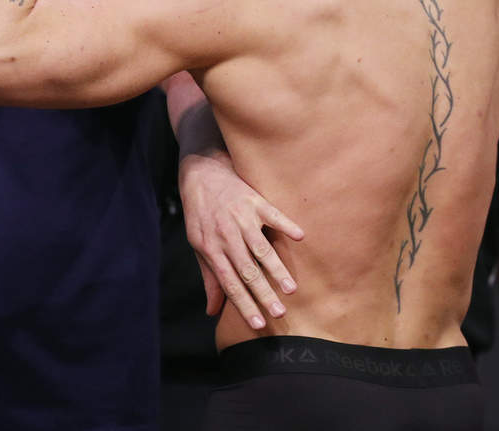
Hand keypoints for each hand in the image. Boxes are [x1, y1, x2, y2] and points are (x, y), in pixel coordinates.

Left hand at [178, 139, 303, 329]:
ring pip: (260, 248)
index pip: (229, 283)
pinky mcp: (254, 201)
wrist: (200, 174)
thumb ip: (210, 278)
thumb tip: (212, 311)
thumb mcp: (199, 246)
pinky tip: (299, 237)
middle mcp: (226, 235)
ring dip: (276, 269)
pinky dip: (286, 224)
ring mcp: (241, 217)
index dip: (243, 304)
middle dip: (263, 293)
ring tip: (291, 289)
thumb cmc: (200, 215)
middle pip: (247, 270)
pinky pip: (272, 214)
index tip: (258, 324)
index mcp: (211, 249)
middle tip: (279, 313)